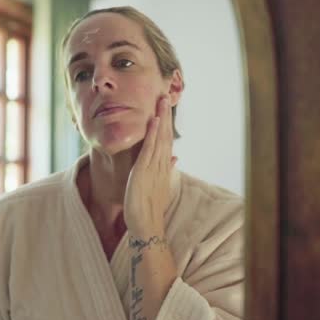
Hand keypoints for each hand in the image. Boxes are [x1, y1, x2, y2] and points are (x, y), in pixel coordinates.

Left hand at [124, 96, 176, 238]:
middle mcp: (161, 165)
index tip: (166, 107)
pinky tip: (154, 120)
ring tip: (162, 100)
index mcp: (163, 167)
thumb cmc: (150, 208)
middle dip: (166, 115)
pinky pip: (150, 149)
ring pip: (160, 138)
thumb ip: (166, 170)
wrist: (147, 225)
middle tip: (166, 95)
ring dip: (161, 118)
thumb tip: (175, 158)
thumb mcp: (158, 186)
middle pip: (166, 135)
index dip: (167, 123)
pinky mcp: (144, 171)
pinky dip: (153, 134)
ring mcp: (154, 167)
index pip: (166, 141)